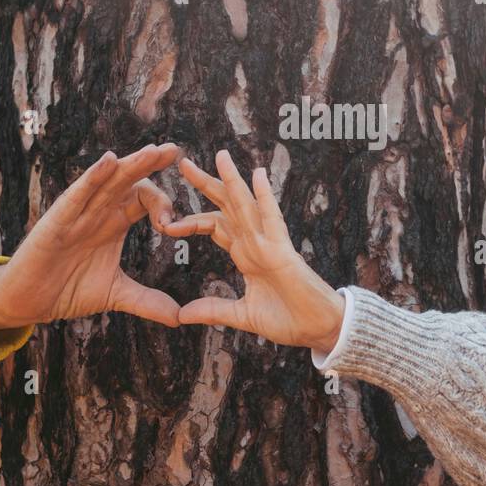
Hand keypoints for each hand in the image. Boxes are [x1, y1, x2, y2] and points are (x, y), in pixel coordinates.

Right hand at [0, 143, 181, 331]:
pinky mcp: (57, 222)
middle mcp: (97, 213)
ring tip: (153, 151)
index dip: (163, 206)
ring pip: (107, 182)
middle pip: (128, 181)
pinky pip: (77, 195)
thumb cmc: (67, 290)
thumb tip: (180, 318)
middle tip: (173, 150)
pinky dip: (92, 177)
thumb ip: (147, 301)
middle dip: (150, 165)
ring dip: (131, 165)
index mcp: (113, 224)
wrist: (28, 302)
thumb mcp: (115, 295)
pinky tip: (109, 161)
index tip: (174, 228)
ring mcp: (77, 214)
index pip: (143, 200)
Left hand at [164, 149, 344, 350]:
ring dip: (233, 180)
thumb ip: (214, 311)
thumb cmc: (289, 320)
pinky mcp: (284, 251)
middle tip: (183, 163)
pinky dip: (266, 197)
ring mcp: (270, 244)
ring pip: (247, 205)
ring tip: (220, 155)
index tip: (166, 220)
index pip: (215, 227)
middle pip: (226, 207)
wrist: (318, 329)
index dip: (192, 220)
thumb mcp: (243, 316)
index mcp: (246, 255)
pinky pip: (273, 219)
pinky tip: (258, 175)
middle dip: (206, 185)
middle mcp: (256, 243)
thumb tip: (183, 314)